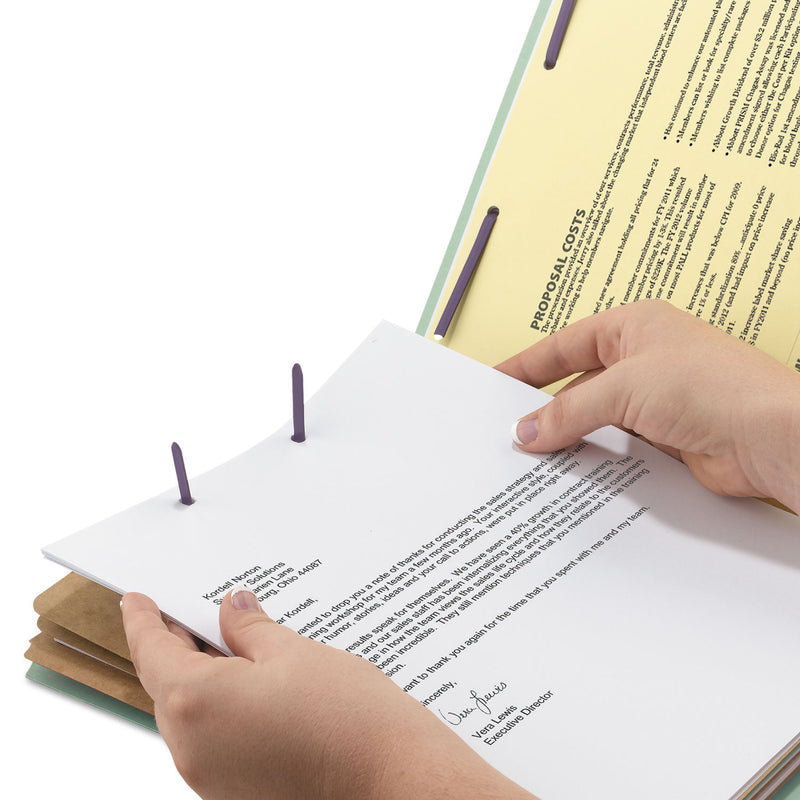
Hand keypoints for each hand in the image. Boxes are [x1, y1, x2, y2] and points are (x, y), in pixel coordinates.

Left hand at [121, 588, 537, 799]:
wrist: (394, 782)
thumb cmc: (348, 719)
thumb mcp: (295, 654)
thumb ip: (251, 631)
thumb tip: (233, 609)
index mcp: (195, 703)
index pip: (151, 651)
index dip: (142, 620)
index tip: (136, 601)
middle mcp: (192, 748)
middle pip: (168, 685)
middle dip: (177, 646)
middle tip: (193, 612)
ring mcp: (212, 779)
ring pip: (191, 714)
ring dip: (203, 678)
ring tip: (233, 642)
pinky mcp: (237, 792)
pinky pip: (214, 739)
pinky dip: (222, 707)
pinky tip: (254, 684)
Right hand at [497, 300, 799, 513]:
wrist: (773, 437)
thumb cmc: (716, 387)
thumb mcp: (625, 388)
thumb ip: (569, 412)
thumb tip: (527, 432)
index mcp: (633, 327)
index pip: (563, 345)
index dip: (526, 365)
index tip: (494, 383)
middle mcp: (643, 360)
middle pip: (576, 385)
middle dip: (544, 410)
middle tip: (508, 432)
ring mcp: (656, 400)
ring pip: (595, 419)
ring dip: (569, 437)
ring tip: (532, 457)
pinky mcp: (665, 438)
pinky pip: (615, 447)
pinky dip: (593, 458)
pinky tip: (571, 471)